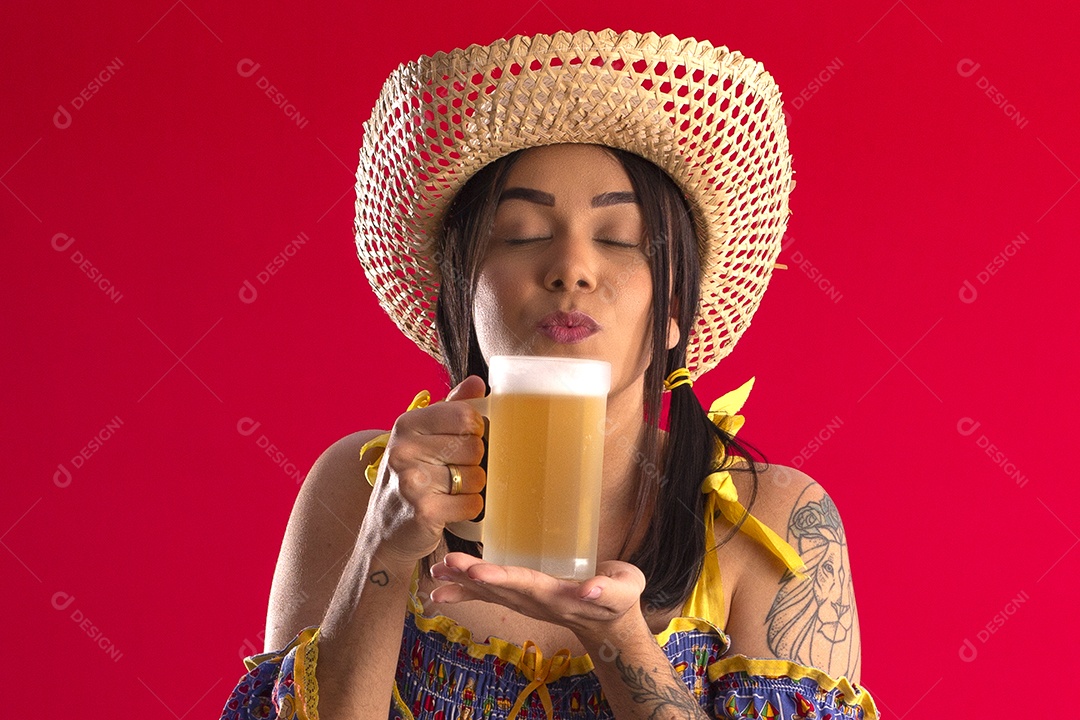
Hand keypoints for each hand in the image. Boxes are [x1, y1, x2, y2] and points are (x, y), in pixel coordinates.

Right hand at [361, 377, 486, 565]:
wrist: (384, 533)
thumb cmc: (411, 478)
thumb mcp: (423, 438)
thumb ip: (451, 408)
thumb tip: (478, 383)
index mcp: (407, 424)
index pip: (466, 416)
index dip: (476, 431)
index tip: (465, 441)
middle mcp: (404, 449)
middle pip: (475, 447)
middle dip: (474, 463)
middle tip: (454, 472)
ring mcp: (412, 481)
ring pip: (477, 477)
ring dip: (472, 488)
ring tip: (449, 492)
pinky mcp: (424, 511)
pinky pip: (472, 504)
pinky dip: (469, 509)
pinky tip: (450, 509)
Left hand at [428, 552, 647, 642]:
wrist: (611, 626)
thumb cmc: (620, 599)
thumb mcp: (626, 589)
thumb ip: (609, 589)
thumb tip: (589, 589)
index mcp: (559, 595)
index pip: (526, 584)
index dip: (501, 578)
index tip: (478, 572)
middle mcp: (536, 601)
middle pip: (500, 588)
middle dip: (471, 577)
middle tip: (446, 566)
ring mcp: (527, 603)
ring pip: (490, 592)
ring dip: (461, 583)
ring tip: (436, 573)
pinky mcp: (522, 599)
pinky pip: (489, 596)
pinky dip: (463, 591)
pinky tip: (440, 587)